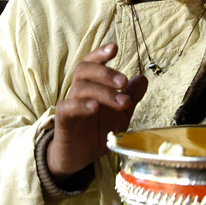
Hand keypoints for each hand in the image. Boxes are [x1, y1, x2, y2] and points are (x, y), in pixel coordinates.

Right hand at [48, 44, 147, 184]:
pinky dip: (81, 105)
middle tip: (124, 82)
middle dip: (105, 72)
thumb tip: (142, 78)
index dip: (101, 53)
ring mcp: (69, 104)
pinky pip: (67, 107)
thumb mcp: (121, 114)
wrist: (80, 156)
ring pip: (80, 88)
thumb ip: (131, 96)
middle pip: (84, 69)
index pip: (92, 63)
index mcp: (92, 85)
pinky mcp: (63, 121)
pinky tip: (95, 107)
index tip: (115, 48)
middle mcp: (78, 91)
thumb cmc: (98, 130)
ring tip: (121, 101)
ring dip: (103, 92)